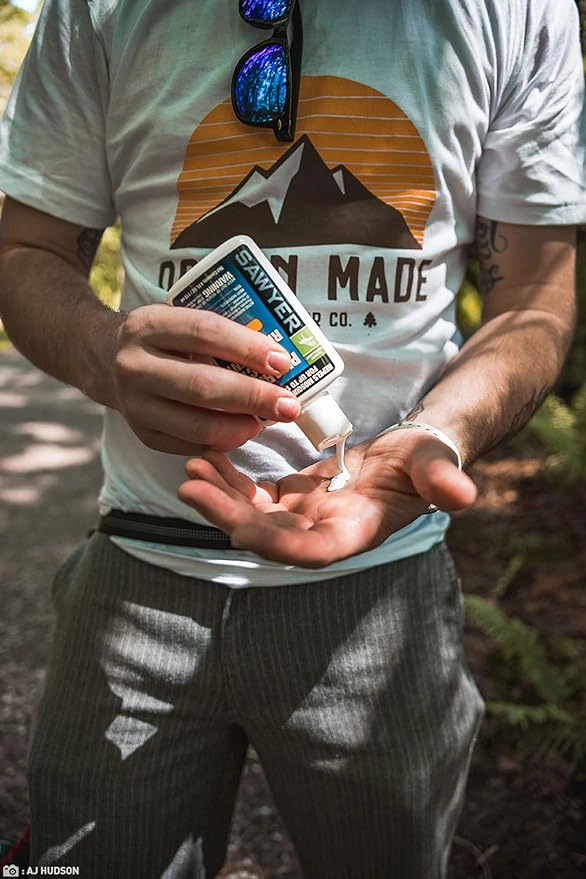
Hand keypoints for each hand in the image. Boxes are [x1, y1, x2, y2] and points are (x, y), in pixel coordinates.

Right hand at [111, 304, 300, 454]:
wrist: (107, 359)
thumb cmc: (163, 339)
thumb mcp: (178, 319)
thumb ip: (219, 333)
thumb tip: (280, 358)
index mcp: (149, 325)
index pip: (205, 332)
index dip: (247, 348)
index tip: (283, 362)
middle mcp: (134, 365)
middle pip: (203, 385)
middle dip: (253, 397)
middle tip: (289, 405)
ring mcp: (135, 404)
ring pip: (196, 424)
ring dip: (241, 427)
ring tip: (267, 422)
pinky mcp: (142, 433)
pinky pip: (189, 444)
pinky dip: (222, 441)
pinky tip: (242, 432)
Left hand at [178, 431, 476, 566]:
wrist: (412, 453)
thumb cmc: (427, 458)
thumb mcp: (435, 463)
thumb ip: (442, 479)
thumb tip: (463, 495)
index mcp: (355, 533)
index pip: (312, 552)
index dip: (277, 545)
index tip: (239, 530)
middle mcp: (323, 532)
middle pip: (269, 536)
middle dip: (228, 516)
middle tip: (192, 487)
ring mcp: (304, 516)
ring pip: (253, 516)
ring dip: (219, 497)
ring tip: (189, 470)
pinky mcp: (292, 497)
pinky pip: (252, 493)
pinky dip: (228, 478)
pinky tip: (204, 456)